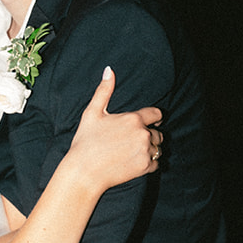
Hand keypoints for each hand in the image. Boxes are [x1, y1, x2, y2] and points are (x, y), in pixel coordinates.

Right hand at [68, 68, 161, 191]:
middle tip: (133, 141)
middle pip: (158, 133)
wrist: (84, 172)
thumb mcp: (92, 113)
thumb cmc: (85, 142)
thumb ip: (104, 91)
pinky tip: (134, 163)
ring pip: (158, 148)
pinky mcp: (145, 167)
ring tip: (134, 152)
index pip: (156, 114)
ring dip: (150, 149)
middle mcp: (143, 134)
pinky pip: (156, 163)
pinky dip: (149, 163)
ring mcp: (145, 151)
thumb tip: (109, 70)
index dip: (154, 118)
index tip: (151, 122)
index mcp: (133, 119)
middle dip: (149, 135)